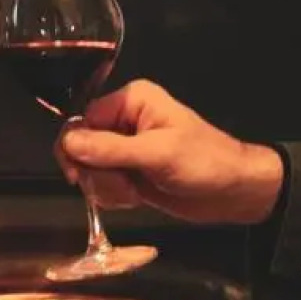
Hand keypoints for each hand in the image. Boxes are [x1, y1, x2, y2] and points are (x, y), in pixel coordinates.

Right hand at [57, 80, 285, 223]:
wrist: (232, 191)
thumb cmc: (204, 162)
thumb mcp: (157, 153)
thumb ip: (110, 149)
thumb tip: (69, 143)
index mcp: (132, 101)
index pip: (82, 120)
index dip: (76, 148)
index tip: (79, 175)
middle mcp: (125, 121)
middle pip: (82, 147)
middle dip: (97, 173)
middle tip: (123, 185)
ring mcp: (126, 148)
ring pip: (90, 170)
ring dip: (107, 188)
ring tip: (134, 193)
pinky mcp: (129, 172)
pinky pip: (103, 184)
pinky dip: (114, 196)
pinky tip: (135, 198)